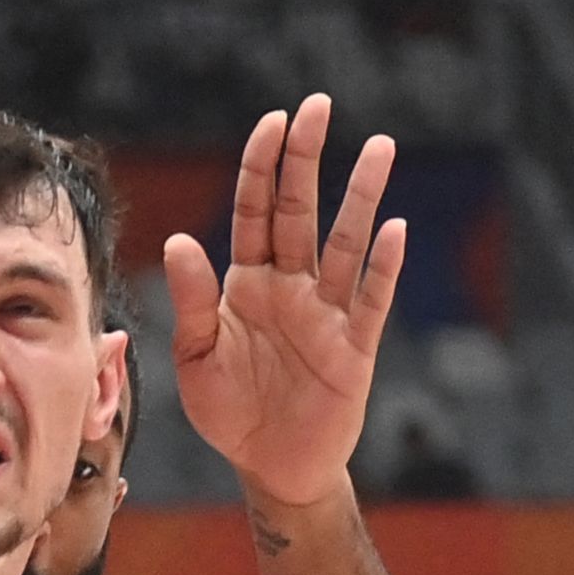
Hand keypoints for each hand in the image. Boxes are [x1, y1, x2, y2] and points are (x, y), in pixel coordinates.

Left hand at [166, 96, 406, 507]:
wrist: (270, 468)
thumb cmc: (230, 412)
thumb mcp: (196, 358)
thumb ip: (192, 300)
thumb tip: (180, 241)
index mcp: (247, 283)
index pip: (256, 211)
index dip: (263, 167)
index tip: (274, 121)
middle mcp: (290, 287)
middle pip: (301, 211)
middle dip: (309, 158)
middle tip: (320, 106)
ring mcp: (326, 314)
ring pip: (345, 244)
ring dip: (361, 197)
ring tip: (379, 147)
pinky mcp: (353, 349)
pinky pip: (370, 301)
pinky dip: (382, 267)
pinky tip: (393, 230)